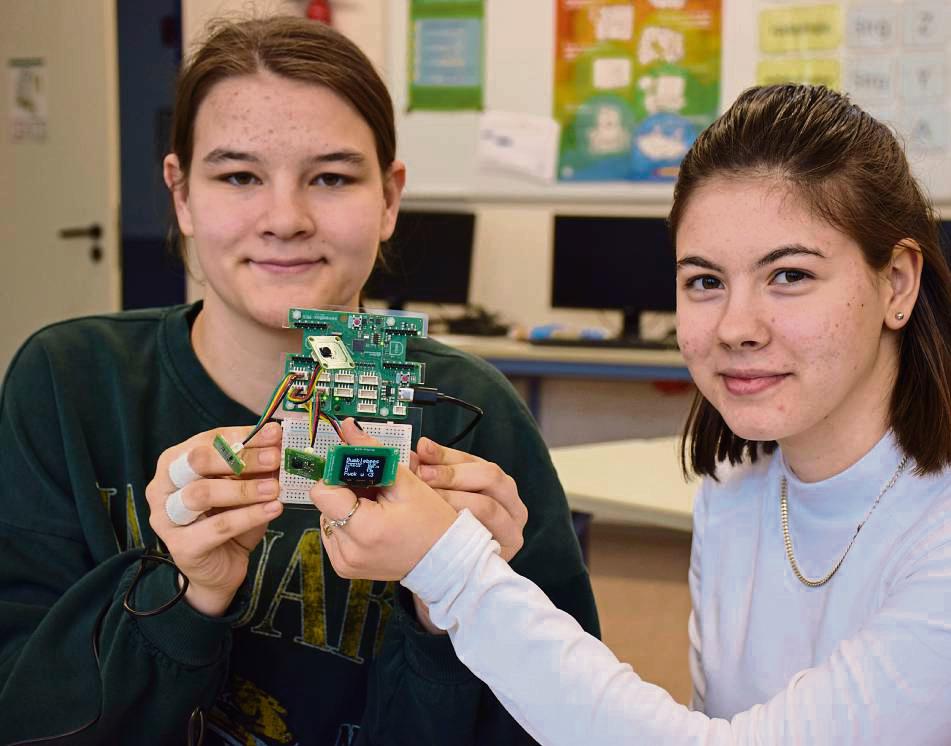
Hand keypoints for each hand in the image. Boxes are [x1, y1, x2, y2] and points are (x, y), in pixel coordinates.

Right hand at [145, 422, 283, 615]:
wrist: (220, 567)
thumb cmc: (229, 517)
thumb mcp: (243, 485)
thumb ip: (254, 466)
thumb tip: (280, 441)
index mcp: (175, 462)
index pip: (207, 440)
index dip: (241, 434)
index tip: (274, 433)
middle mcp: (163, 486)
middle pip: (196, 461)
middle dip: (239, 457)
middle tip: (275, 458)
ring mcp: (167, 517)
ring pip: (202, 494)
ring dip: (243, 489)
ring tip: (275, 488)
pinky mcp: (181, 547)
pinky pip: (217, 527)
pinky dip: (249, 516)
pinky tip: (274, 509)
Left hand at [309, 420, 456, 581]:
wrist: (444, 559)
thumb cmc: (432, 523)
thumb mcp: (406, 482)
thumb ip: (371, 452)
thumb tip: (349, 427)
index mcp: (363, 529)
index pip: (322, 491)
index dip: (339, 475)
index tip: (357, 470)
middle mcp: (348, 550)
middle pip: (325, 503)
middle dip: (347, 490)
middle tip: (376, 491)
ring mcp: (344, 562)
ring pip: (328, 516)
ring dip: (347, 507)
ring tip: (377, 509)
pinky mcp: (344, 566)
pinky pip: (334, 534)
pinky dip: (349, 524)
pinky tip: (372, 523)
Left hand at [416, 437, 526, 561]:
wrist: (453, 579)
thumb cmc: (446, 533)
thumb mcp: (443, 497)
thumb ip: (432, 475)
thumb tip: (413, 454)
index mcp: (500, 486)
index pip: (476, 461)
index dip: (448, 454)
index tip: (422, 449)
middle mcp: (513, 506)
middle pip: (490, 476)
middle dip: (452, 474)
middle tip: (422, 474)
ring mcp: (512, 531)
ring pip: (488, 506)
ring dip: (454, 499)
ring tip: (424, 499)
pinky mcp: (504, 554)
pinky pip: (482, 536)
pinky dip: (457, 527)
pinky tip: (434, 526)